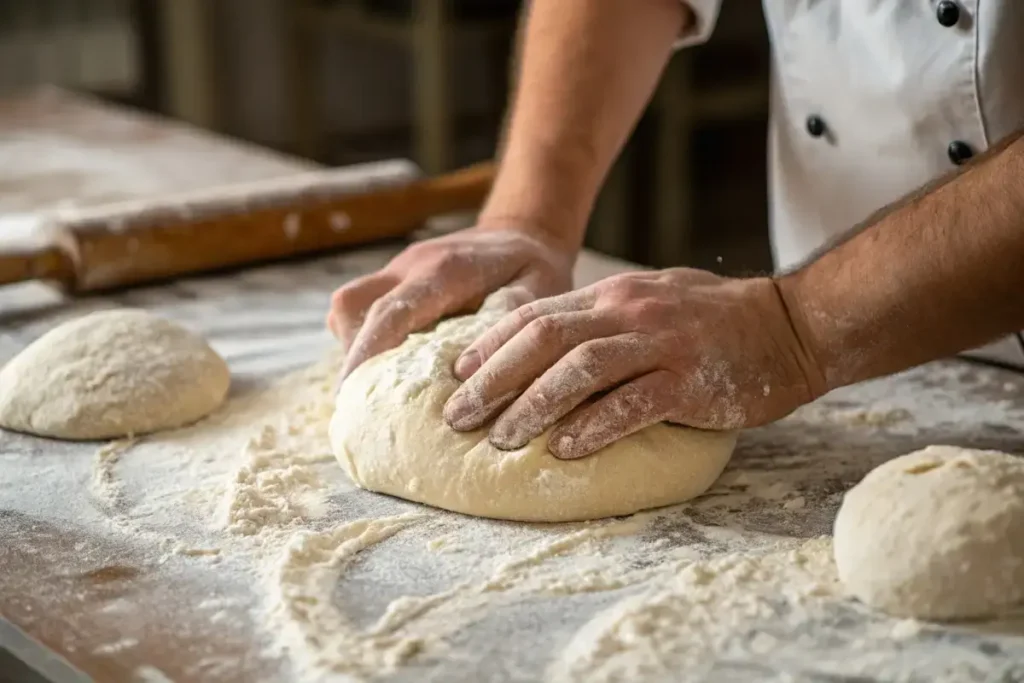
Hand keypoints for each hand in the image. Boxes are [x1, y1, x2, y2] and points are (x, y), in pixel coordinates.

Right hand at [328, 225, 574, 377]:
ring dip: (355, 347)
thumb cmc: (534, 268)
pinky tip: (390, 369)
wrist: (524, 233)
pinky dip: (364, 341)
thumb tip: (470, 371)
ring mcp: (398, 270)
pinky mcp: (394, 281)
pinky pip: (360, 309)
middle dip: (351, 357)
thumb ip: (509, 321)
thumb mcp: (539, 290)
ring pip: (349, 307)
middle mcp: (411, 265)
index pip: (393, 310)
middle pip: (352, 305)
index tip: (353, 392)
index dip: (368, 352)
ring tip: (378, 388)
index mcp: (445, 269)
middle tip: (359, 404)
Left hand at [442, 268, 826, 458]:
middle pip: (544, 340)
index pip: (536, 314)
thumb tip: (549, 348)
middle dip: (493, 379)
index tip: (456, 375)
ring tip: (499, 440)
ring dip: (532, 405)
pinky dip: (594, 427)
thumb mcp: (653, 301)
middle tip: (457, 416)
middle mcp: (629, 313)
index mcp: (614, 297)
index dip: (490, 345)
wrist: (793, 324)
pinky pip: (633, 404)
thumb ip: (605, 320)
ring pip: (580, 370)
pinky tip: (564, 449)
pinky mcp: (690, 381)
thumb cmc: (717, 321)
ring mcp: (660, 345)